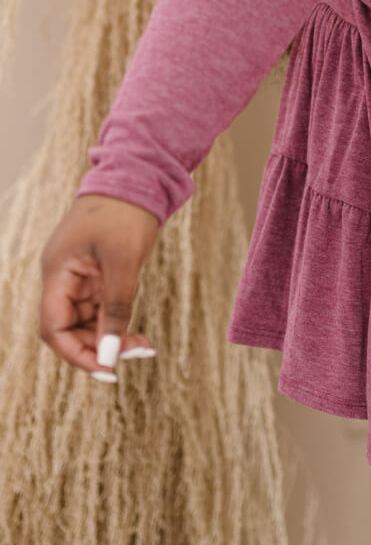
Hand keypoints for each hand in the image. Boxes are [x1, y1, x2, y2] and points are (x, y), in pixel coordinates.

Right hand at [38, 194, 160, 381]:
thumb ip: (117, 307)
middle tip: (135, 354)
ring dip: (111, 337)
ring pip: (88, 321)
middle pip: (70, 329)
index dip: (76, 354)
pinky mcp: (97, 272)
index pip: (54, 328)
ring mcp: (80, 275)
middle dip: (98, 347)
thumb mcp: (124, 261)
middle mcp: (63, 277)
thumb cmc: (125, 212)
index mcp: (58, 272)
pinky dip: (117, 321)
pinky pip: (102, 307)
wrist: (137, 175)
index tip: (106, 369)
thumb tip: (110, 353)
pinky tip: (138, 334)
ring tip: (143, 347)